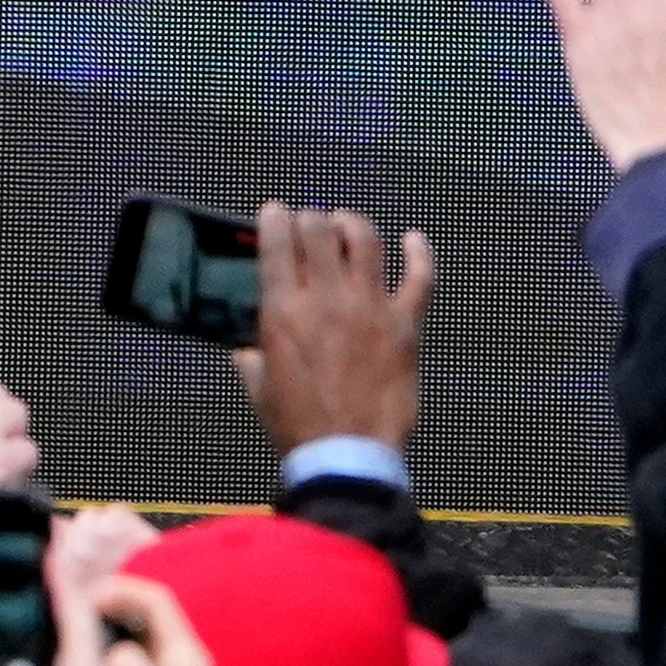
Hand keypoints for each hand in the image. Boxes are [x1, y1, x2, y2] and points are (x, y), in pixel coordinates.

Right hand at [237, 202, 434, 459]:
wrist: (347, 454)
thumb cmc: (298, 426)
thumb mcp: (260, 390)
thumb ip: (251, 361)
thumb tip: (244, 351)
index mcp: (283, 311)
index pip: (276, 243)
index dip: (275, 218)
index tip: (275, 212)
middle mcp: (326, 298)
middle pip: (319, 231)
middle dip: (311, 219)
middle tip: (311, 223)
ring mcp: (370, 307)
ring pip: (366, 241)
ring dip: (353, 224)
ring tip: (347, 224)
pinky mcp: (406, 324)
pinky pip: (421, 277)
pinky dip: (421, 253)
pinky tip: (415, 240)